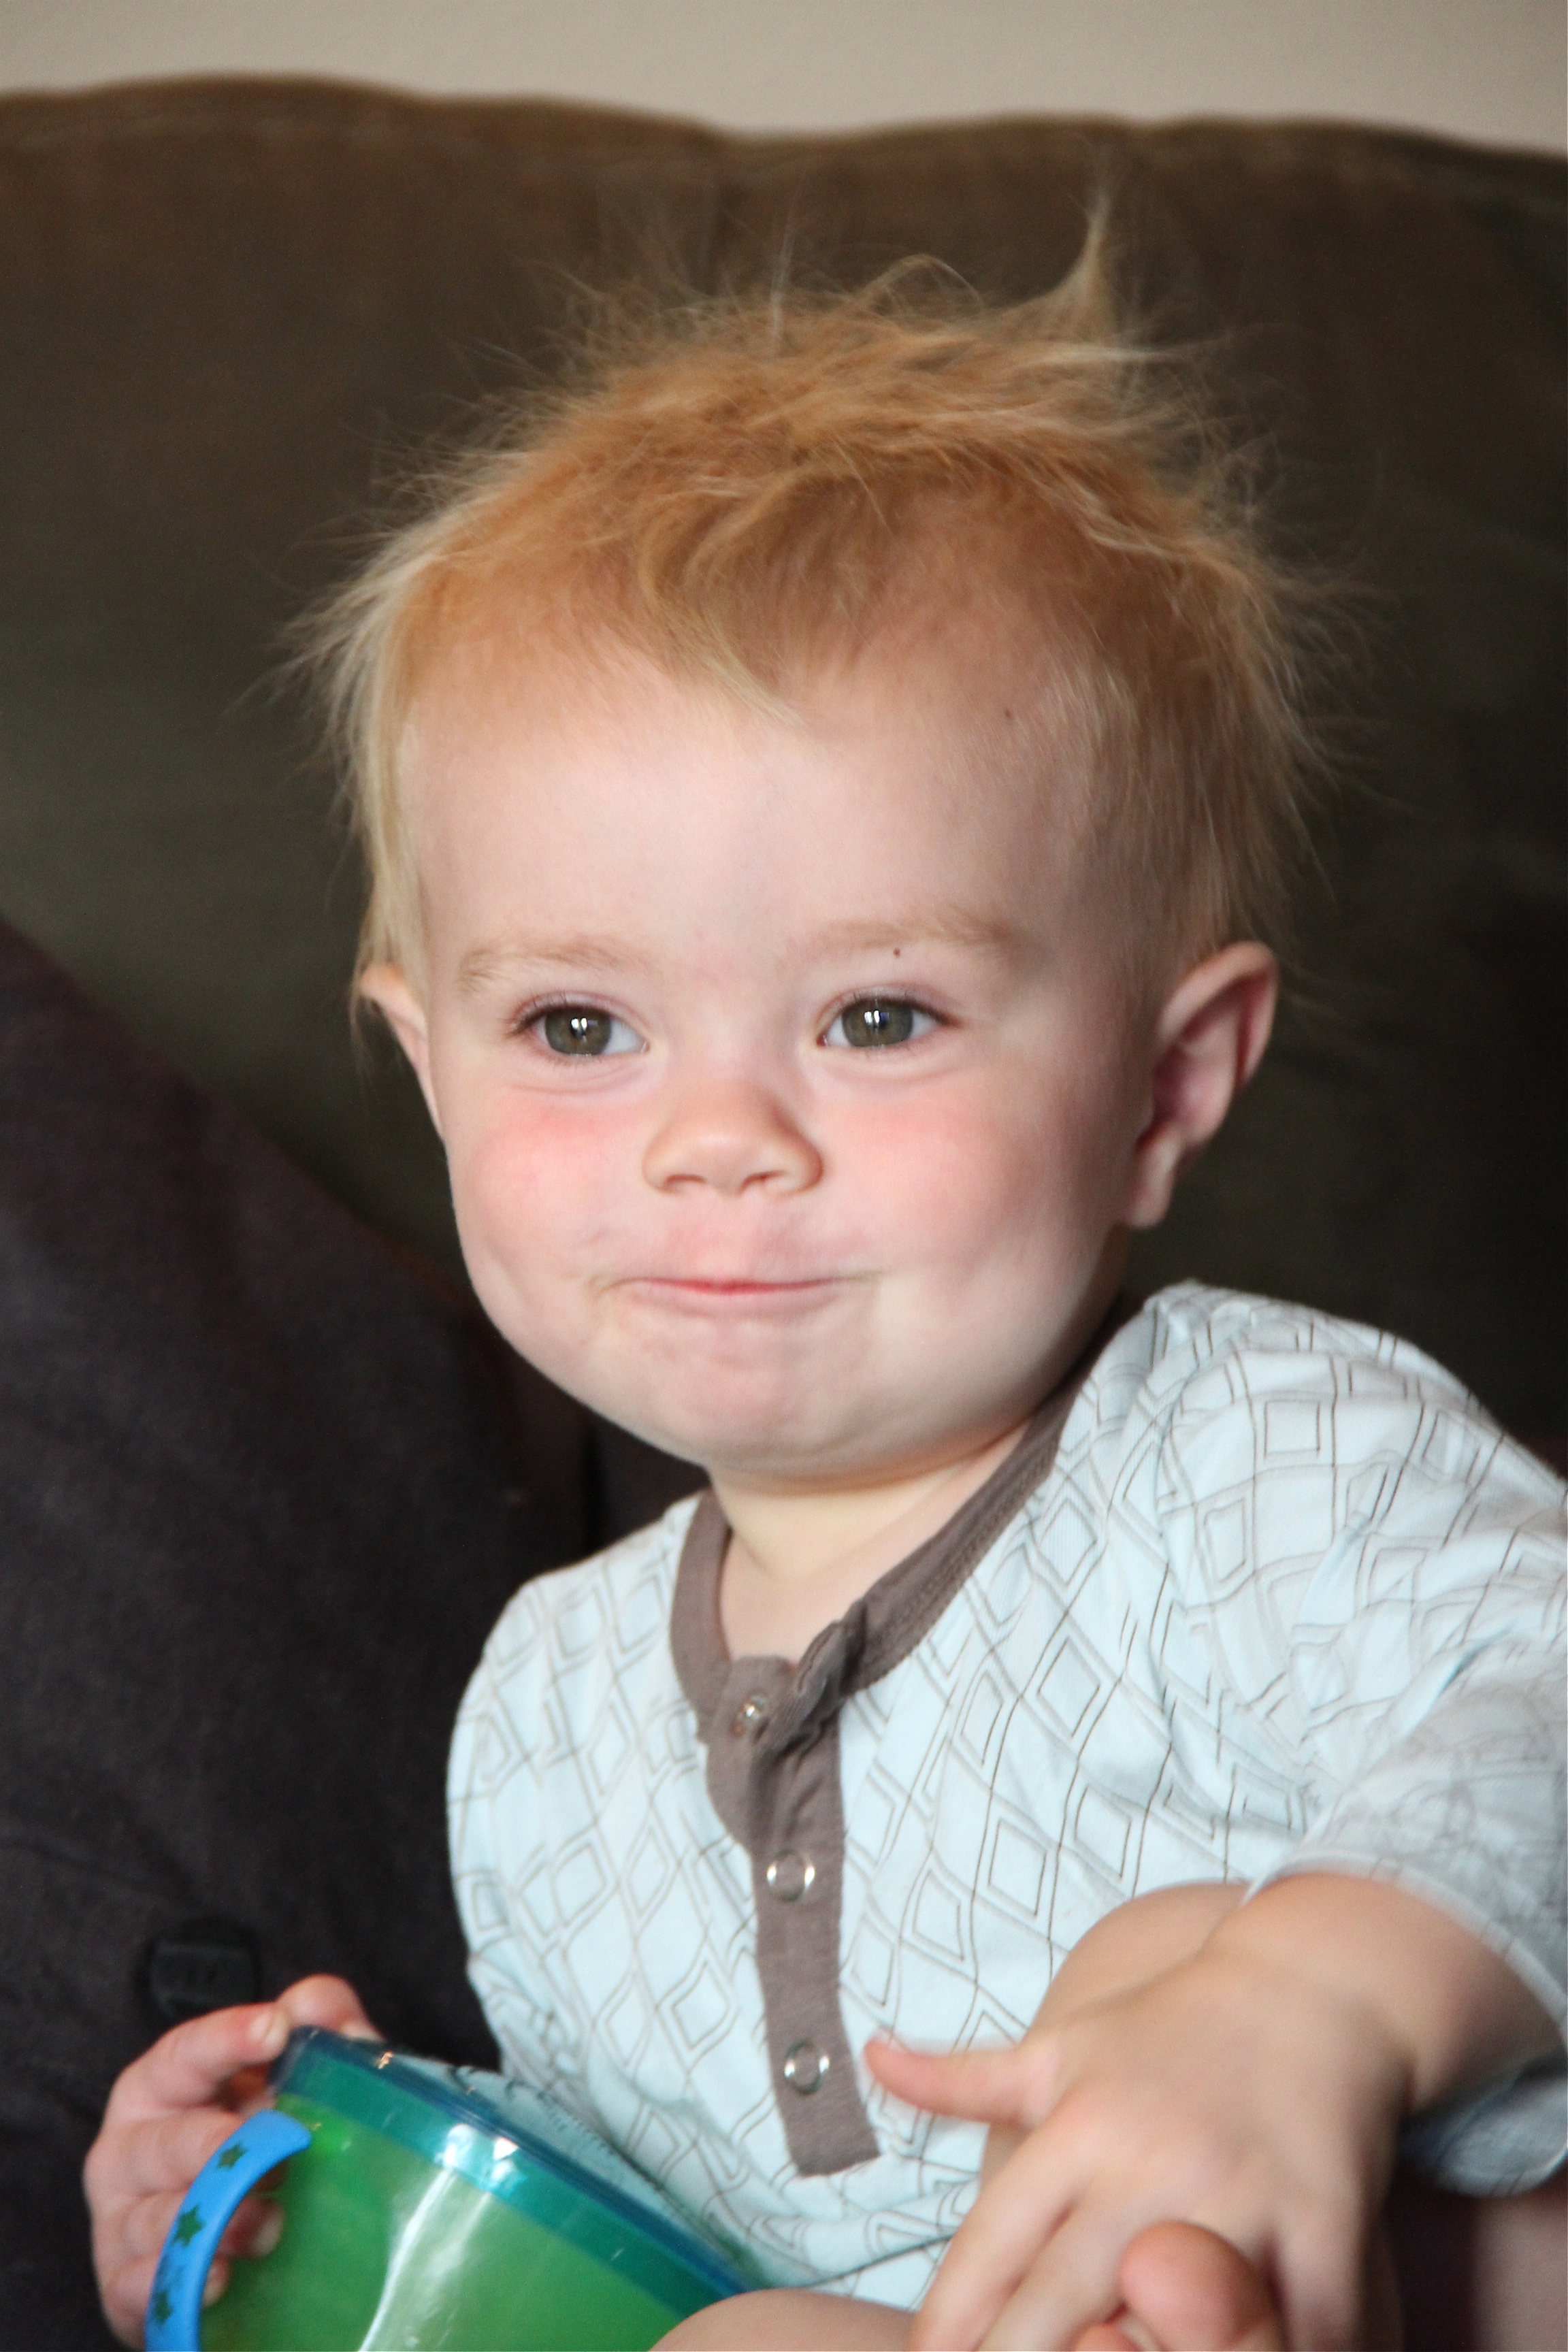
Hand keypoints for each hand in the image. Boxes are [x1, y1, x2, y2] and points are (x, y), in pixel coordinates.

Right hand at [84, 1975, 375, 2345]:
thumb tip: (314, 2007)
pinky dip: (177, 2280)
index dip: (226, 2039)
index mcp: (161, 2086)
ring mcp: (121, 2222)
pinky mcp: (124, 2290)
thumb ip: (320, 2032)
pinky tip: (222, 2274)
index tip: (275, 2029)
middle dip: (219, 2147)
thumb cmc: (265, 2144)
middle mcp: (127, 2150)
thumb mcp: (301, 2080)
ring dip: (214, 2219)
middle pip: (162, 2142)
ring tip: (273, 2223)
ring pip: (153, 2217)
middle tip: (280, 2153)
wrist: (249, 2252)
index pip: (183, 2054)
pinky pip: (137, 2287)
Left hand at [867, 1932, 1403, 2350]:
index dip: (950, 2323)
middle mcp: (1145, 2162)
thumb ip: (960, 2077)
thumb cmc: (1171, 2029)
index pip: (992, 2245)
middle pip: (1056, 2302)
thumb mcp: (1060, 2045)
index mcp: (1077, 2126)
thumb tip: (870, 2055)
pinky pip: (1296, 2324)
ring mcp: (1234, 2197)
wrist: (1310, 1987)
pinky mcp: (1322, 2226)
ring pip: (1162, 2319)